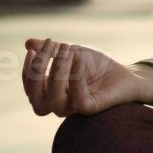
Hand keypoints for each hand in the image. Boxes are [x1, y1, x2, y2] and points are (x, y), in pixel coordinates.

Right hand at [23, 38, 152, 115]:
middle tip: (50, 46)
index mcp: (51, 94)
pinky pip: (78, 98)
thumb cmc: (96, 65)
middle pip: (37, 98)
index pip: (31, 90)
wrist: (125, 74)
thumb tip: (27, 43)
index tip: (32, 50)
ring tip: (67, 48)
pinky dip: (75, 76)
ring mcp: (74, 109)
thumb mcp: (70, 53)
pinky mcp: (90, 108)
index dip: (28, 71)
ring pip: (54, 100)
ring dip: (57, 71)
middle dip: (38, 70)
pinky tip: (78, 57)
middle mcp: (59, 105)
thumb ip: (50, 50)